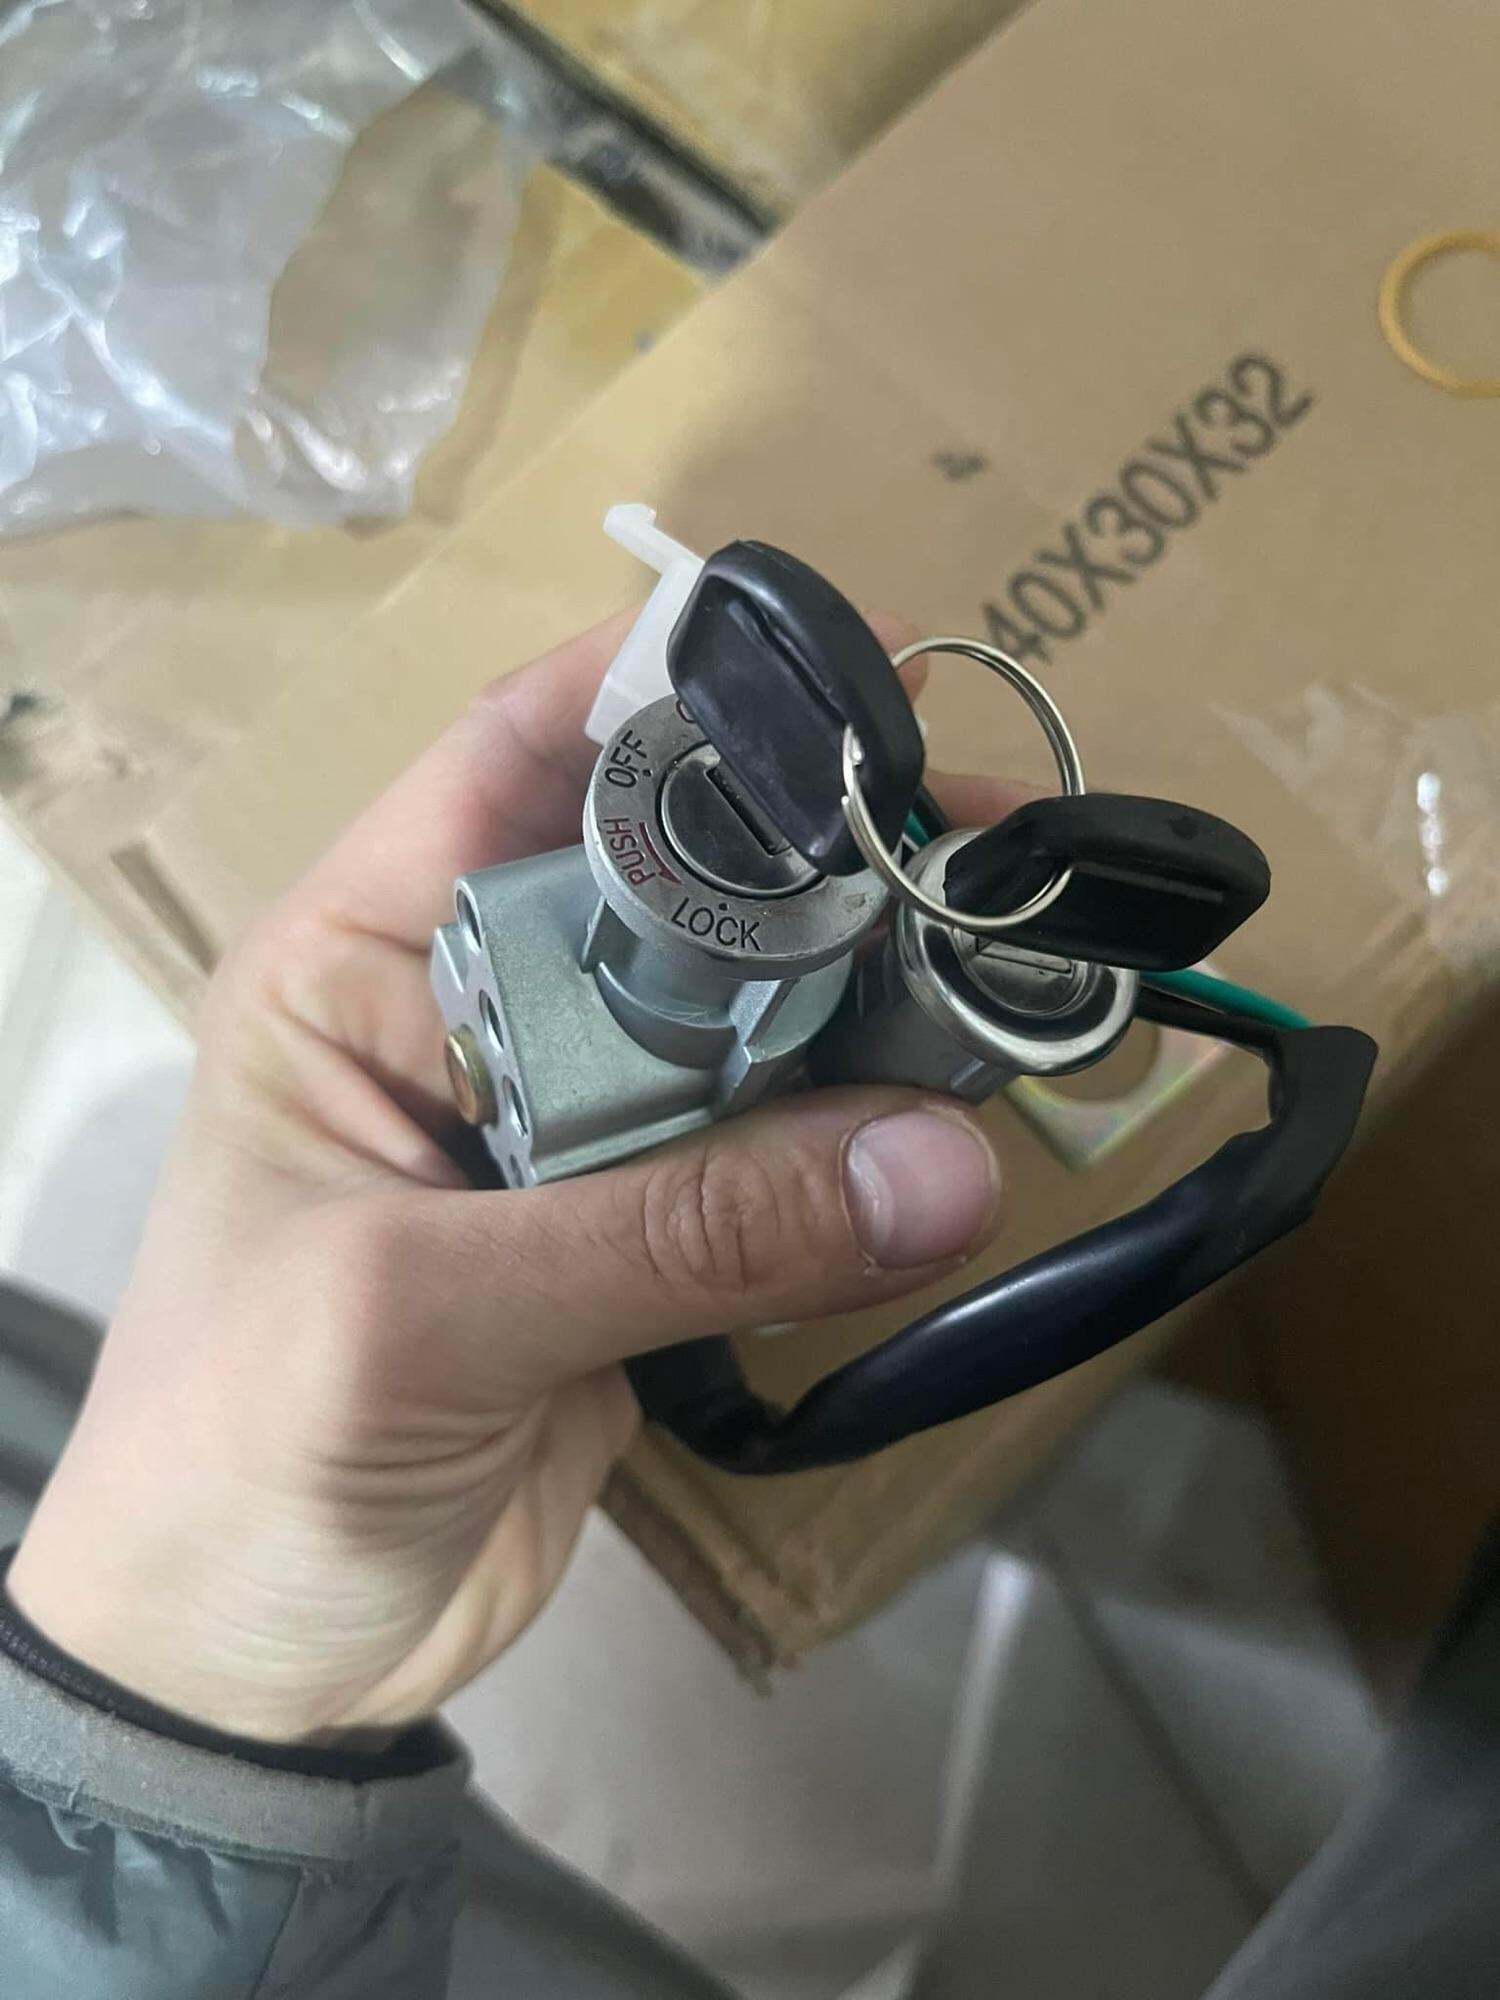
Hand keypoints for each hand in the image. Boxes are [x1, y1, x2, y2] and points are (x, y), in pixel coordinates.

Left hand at [11, 616, 1007, 1740]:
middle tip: (987, 837)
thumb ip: (679, 1233)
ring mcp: (576, 1128)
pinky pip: (777, 1161)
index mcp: (363, 962)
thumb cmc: (250, 1450)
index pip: (511, 764)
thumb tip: (946, 1163)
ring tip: (1015, 965)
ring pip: (745, 1021)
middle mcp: (479, 1013)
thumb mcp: (426, 1312)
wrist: (256, 1666)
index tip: (844, 667)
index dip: (665, 692)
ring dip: (870, 1000)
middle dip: (817, 855)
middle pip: (669, 884)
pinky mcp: (649, 1239)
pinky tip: (966, 1116)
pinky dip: (869, 1142)